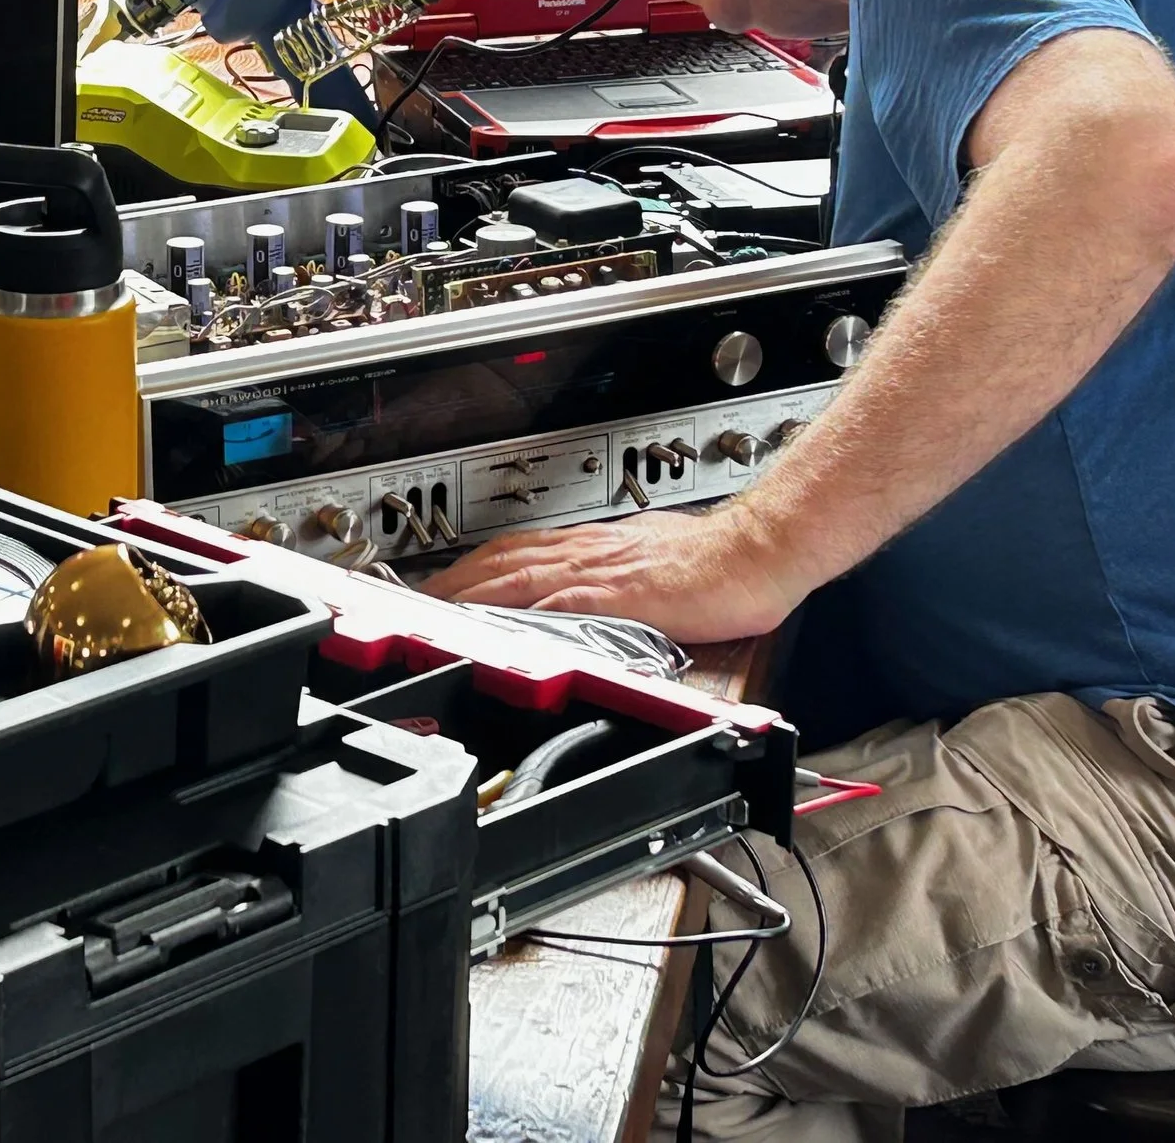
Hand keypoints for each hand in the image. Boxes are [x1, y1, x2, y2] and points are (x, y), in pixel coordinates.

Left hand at [417, 503, 810, 644]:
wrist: (758, 550)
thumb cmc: (716, 562)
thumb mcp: (649, 565)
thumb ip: (615, 579)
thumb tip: (589, 596)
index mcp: (595, 547)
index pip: (518, 551)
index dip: (474, 566)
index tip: (441, 581)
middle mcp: (590, 553)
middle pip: (504, 560)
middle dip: (455, 580)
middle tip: (416, 598)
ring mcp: (603, 572)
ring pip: (520, 575)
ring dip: (473, 592)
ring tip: (437, 610)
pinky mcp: (623, 595)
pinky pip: (563, 601)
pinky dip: (526, 612)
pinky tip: (501, 627)